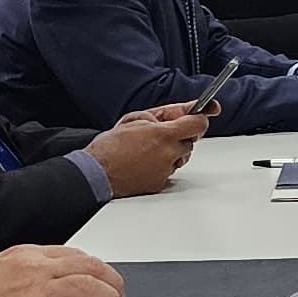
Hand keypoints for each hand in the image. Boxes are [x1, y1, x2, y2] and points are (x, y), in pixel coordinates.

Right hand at [0, 243, 124, 296]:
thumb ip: (28, 279)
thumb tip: (53, 291)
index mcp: (24, 256)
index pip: (74, 255)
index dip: (95, 270)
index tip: (102, 282)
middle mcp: (33, 267)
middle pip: (89, 265)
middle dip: (112, 281)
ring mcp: (34, 290)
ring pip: (89, 285)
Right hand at [87, 107, 203, 195]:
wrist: (96, 172)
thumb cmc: (110, 146)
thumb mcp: (134, 119)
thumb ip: (161, 115)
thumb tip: (179, 113)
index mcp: (163, 134)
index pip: (198, 123)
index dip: (200, 118)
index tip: (201, 115)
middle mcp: (168, 153)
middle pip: (190, 142)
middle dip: (181, 136)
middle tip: (162, 134)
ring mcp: (165, 170)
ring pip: (180, 157)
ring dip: (172, 151)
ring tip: (148, 149)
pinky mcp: (160, 183)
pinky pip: (169, 171)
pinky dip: (161, 165)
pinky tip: (144, 162)